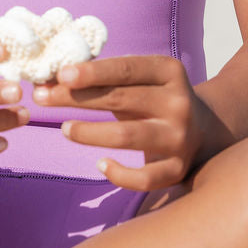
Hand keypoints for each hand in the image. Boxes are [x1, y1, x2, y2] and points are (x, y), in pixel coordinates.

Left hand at [32, 55, 216, 190]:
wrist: (204, 131)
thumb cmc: (155, 99)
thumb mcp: (141, 80)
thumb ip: (104, 78)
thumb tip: (50, 80)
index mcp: (170, 72)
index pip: (126, 69)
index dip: (93, 71)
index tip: (61, 74)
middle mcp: (178, 103)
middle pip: (120, 99)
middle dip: (77, 98)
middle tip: (42, 98)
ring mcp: (179, 137)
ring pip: (128, 137)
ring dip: (90, 133)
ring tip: (64, 129)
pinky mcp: (178, 169)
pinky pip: (144, 178)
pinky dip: (119, 175)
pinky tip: (100, 165)